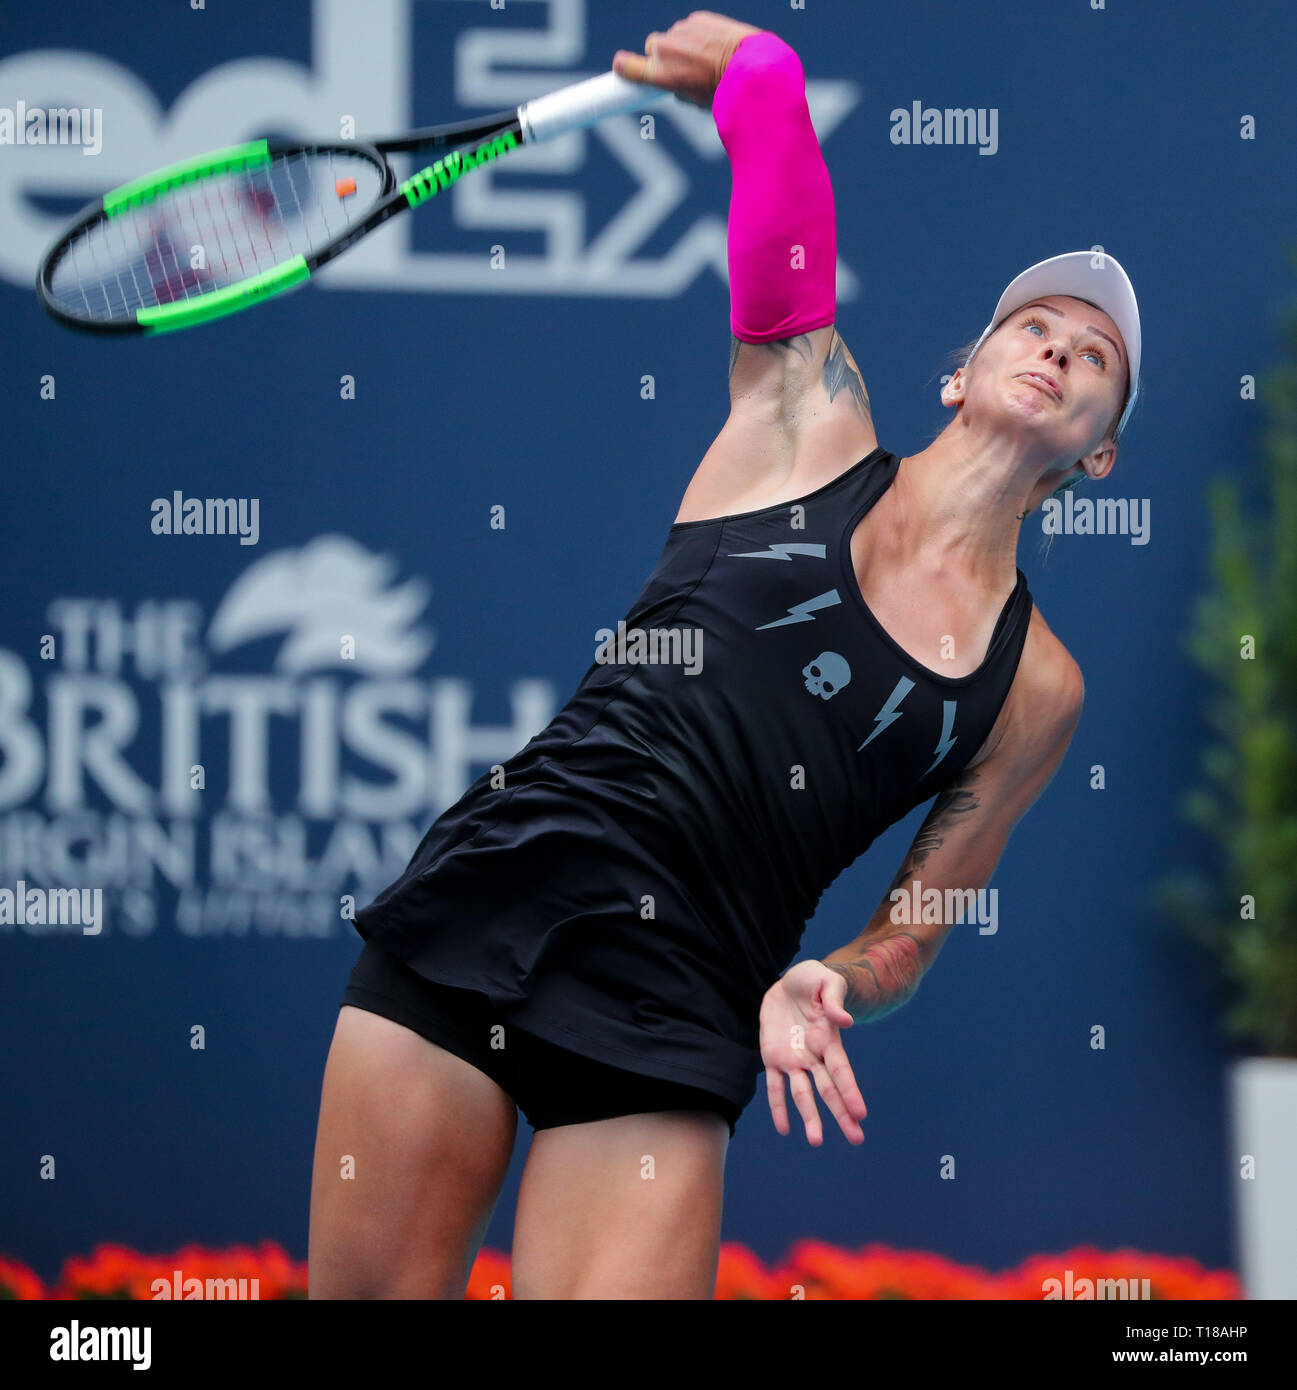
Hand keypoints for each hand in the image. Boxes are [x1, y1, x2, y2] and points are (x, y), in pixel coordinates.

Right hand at [612, 10, 763, 109]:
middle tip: (683, 68)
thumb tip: (676, 84)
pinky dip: (699, 35)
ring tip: (706, 58)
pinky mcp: (697, 18)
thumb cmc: (723, 92)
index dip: (623, 67)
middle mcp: (665, 50)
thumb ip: (679, 90)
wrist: (750, 68)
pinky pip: (691, 27)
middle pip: (652, 47)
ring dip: (683, 45)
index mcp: (660, 75)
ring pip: (673, 36)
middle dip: (663, 56)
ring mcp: (680, 31)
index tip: (620, 67)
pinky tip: (715, 46)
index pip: (626, 66)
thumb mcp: (696, 102)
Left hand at [760, 960, 866, 1144]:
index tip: (861, 1113)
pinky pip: (774, 1085)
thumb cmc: (814, 979)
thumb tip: (845, 1020)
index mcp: (829, 1039)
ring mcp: (793, 1058)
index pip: (841, 1070)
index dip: (850, 1091)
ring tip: (816, 1141)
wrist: (790, 982)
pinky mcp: (772, 1056)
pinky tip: (784, 1129)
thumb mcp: (826, 982)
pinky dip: (778, 1107)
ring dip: (810, 1116)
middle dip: (841, 1113)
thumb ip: (834, 1001)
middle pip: (828, 1089)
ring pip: (802, 1093)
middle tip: (856, 1138)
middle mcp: (813, 1055)